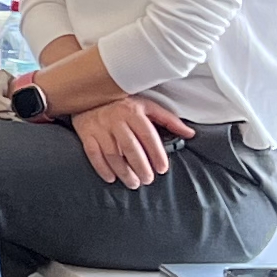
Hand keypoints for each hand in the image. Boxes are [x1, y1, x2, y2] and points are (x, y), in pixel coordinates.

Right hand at [69, 94, 190, 187]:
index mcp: (133, 111)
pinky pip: (94, 154)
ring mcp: (100, 127)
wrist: (89, 93)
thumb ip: (169, 120)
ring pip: (112, 154)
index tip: (162, 168)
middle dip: (140, 167)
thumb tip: (190, 134)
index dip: (156, 154)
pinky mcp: (86, 133)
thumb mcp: (147, 106)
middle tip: (148, 180)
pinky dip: (102, 168)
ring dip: (123, 171)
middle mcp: (116, 119)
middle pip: (130, 148)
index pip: (147, 136)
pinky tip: (111, 178)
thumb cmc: (123, 103)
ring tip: (133, 183)